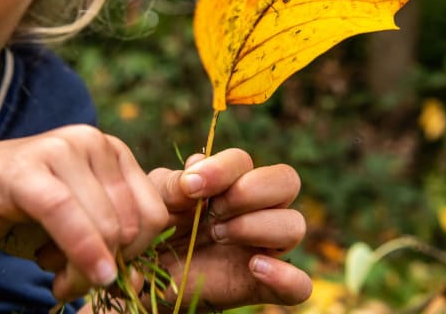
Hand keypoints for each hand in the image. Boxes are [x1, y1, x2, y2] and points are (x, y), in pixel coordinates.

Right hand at [0, 124, 167, 300]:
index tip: (108, 273)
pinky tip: (70, 282)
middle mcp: (90, 141)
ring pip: (104, 225)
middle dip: (109, 267)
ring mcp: (58, 150)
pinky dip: (79, 253)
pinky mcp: (25, 169)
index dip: (138, 254)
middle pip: (131, 223)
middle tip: (74, 284)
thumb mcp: (76, 229)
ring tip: (59, 282)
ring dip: (84, 272)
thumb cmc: (18, 215)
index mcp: (111, 151)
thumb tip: (138, 282)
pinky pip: (67, 215)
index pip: (154, 211)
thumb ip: (110, 248)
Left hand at [147, 149, 311, 310]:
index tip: (190, 187)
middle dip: (249, 191)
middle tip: (214, 211)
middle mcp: (257, 210)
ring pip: (294, 225)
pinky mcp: (262, 285)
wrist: (146, 278)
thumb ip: (172, 184)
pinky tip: (254, 267)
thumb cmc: (156, 230)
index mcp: (231, 183)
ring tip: (218, 236)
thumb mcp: (155, 201)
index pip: (245, 160)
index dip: (222, 168)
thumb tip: (197, 169)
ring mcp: (264, 247)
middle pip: (287, 180)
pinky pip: (299, 284)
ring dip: (256, 226)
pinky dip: (286, 276)